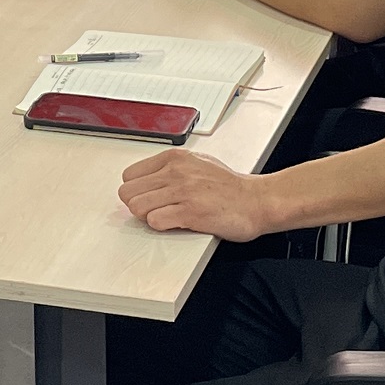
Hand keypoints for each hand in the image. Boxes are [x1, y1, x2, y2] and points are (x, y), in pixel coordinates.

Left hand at [118, 149, 266, 241]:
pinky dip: (162, 226)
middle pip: (128, 193)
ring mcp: (183, 191)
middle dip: (139, 205)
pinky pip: (155, 221)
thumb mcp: (196, 163)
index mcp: (174, 158)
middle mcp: (175, 171)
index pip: (129, 176)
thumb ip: (169, 169)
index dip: (138, 191)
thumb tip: (144, 181)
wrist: (257, 200)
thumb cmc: (229, 186)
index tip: (150, 197)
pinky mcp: (190, 212)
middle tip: (156, 209)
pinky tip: (177, 223)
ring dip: (148, 217)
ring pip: (137, 207)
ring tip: (167, 216)